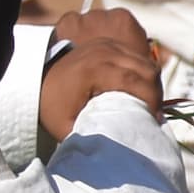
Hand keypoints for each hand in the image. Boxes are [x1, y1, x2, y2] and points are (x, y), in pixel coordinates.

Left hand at [38, 7, 160, 140]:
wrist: (37, 80)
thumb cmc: (52, 106)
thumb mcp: (67, 127)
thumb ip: (91, 137)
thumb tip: (117, 148)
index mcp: (95, 69)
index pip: (136, 81)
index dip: (151, 100)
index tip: (154, 119)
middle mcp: (104, 51)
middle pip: (146, 70)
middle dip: (156, 93)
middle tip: (155, 114)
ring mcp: (106, 44)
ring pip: (145, 62)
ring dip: (152, 84)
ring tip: (150, 105)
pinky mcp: (108, 43)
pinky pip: (137, 57)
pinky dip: (144, 73)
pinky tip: (141, 91)